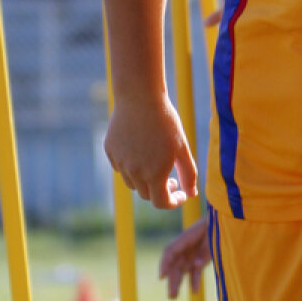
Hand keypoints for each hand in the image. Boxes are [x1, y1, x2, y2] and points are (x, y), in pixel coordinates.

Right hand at [104, 93, 197, 209]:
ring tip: (155, 163)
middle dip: (160, 191)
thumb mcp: (182, 148)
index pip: (161, 203)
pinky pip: (120, 167)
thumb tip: (191, 194)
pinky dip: (130, 167)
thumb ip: (189, 173)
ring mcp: (120, 162)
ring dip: (145, 180)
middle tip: (171, 178)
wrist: (140, 97)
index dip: (173, 202)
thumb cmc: (166, 122)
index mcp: (154, 174)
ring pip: (132, 183)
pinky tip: (140, 151)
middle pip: (146, 195)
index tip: (180, 193)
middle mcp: (134, 172)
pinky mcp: (110, 151)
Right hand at [159, 215, 212, 297]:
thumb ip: (205, 250)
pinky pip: (195, 270)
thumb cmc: (218, 224)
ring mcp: (193, 251)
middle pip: (175, 264)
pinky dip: (194, 279)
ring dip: (178, 282)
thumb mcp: (213, 236)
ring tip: (173, 297)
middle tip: (171, 295)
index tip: (161, 277)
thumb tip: (196, 265)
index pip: (170, 251)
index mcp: (186, 237)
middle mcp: (186, 246)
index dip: (165, 264)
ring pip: (183, 269)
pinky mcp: (201, 256)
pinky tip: (194, 291)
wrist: (226, 218)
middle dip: (171, 279)